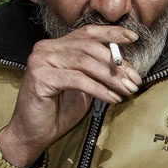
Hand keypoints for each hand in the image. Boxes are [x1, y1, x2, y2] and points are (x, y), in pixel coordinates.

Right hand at [0, 25, 141, 167]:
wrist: (32, 134)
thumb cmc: (57, 111)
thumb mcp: (82, 87)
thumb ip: (95, 71)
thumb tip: (124, 64)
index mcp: (56, 46)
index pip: (87, 33)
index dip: (112, 33)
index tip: (133, 38)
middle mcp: (46, 48)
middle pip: (89, 47)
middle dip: (117, 64)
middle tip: (135, 79)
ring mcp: (41, 61)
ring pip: (86, 62)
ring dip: (112, 78)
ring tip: (127, 90)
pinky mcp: (40, 77)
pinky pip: (78, 80)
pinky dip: (99, 89)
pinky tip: (112, 98)